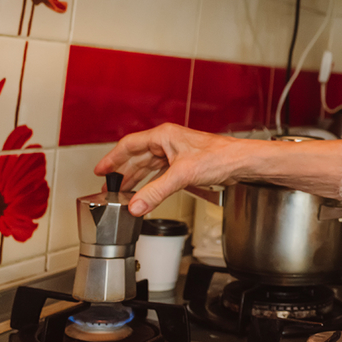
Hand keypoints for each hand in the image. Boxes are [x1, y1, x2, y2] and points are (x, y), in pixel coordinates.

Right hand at [94, 124, 255, 215]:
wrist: (241, 163)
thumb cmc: (220, 157)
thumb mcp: (182, 175)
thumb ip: (156, 192)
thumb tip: (136, 205)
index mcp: (164, 136)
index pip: (129, 145)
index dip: (112, 158)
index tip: (100, 170)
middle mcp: (169, 142)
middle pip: (138, 157)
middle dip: (123, 173)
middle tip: (108, 187)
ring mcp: (177, 153)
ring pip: (150, 166)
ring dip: (137, 179)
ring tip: (124, 192)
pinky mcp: (186, 165)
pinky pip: (162, 174)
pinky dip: (152, 184)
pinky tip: (147, 192)